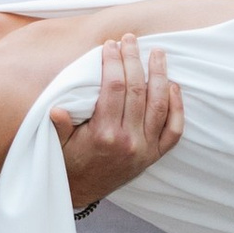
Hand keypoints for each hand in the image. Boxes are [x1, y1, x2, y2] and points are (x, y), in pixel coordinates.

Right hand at [53, 35, 184, 209]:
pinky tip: (174, 86)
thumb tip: (56, 109)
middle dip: (134, 60)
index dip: (113, 62)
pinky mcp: (154, 156)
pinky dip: (177, 107)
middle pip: (137, 90)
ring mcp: (145, 149)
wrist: (82, 192)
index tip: (110, 45)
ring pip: (159, 105)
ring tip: (158, 53)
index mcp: (103, 134)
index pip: (113, 88)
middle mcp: (128, 141)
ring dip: (160, 75)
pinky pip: (174, 130)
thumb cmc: (68, 162)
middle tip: (131, 40)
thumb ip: (59, 126)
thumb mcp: (57, 144)